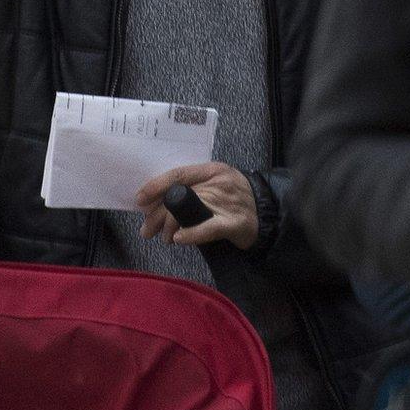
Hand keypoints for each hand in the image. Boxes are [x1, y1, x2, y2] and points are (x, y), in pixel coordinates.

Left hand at [136, 162, 258, 250]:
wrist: (269, 214)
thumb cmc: (236, 199)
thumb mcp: (216, 185)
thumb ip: (194, 188)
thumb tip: (158, 203)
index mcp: (212, 170)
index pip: (178, 174)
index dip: (156, 186)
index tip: (140, 200)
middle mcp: (218, 182)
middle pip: (179, 196)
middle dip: (158, 215)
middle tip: (146, 230)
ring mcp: (227, 202)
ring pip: (189, 212)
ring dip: (170, 228)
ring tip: (164, 239)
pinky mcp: (234, 222)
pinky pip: (208, 228)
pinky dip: (192, 234)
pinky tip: (179, 239)